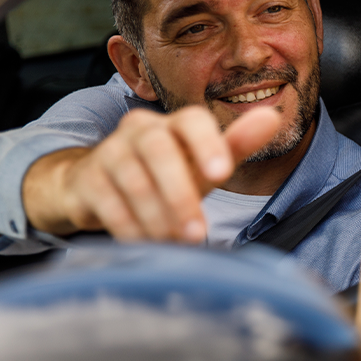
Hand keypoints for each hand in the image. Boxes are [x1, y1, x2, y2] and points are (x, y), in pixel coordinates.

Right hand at [23, 106, 279, 241]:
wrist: (98, 187)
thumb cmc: (165, 175)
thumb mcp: (203, 165)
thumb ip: (237, 144)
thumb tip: (272, 117)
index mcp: (174, 124)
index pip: (192, 120)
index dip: (207, 144)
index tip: (221, 174)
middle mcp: (140, 129)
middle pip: (159, 151)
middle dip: (180, 195)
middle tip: (198, 233)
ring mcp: (110, 151)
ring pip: (134, 180)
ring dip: (158, 217)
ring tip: (175, 242)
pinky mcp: (88, 179)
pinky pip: (108, 201)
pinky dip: (129, 226)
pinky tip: (144, 242)